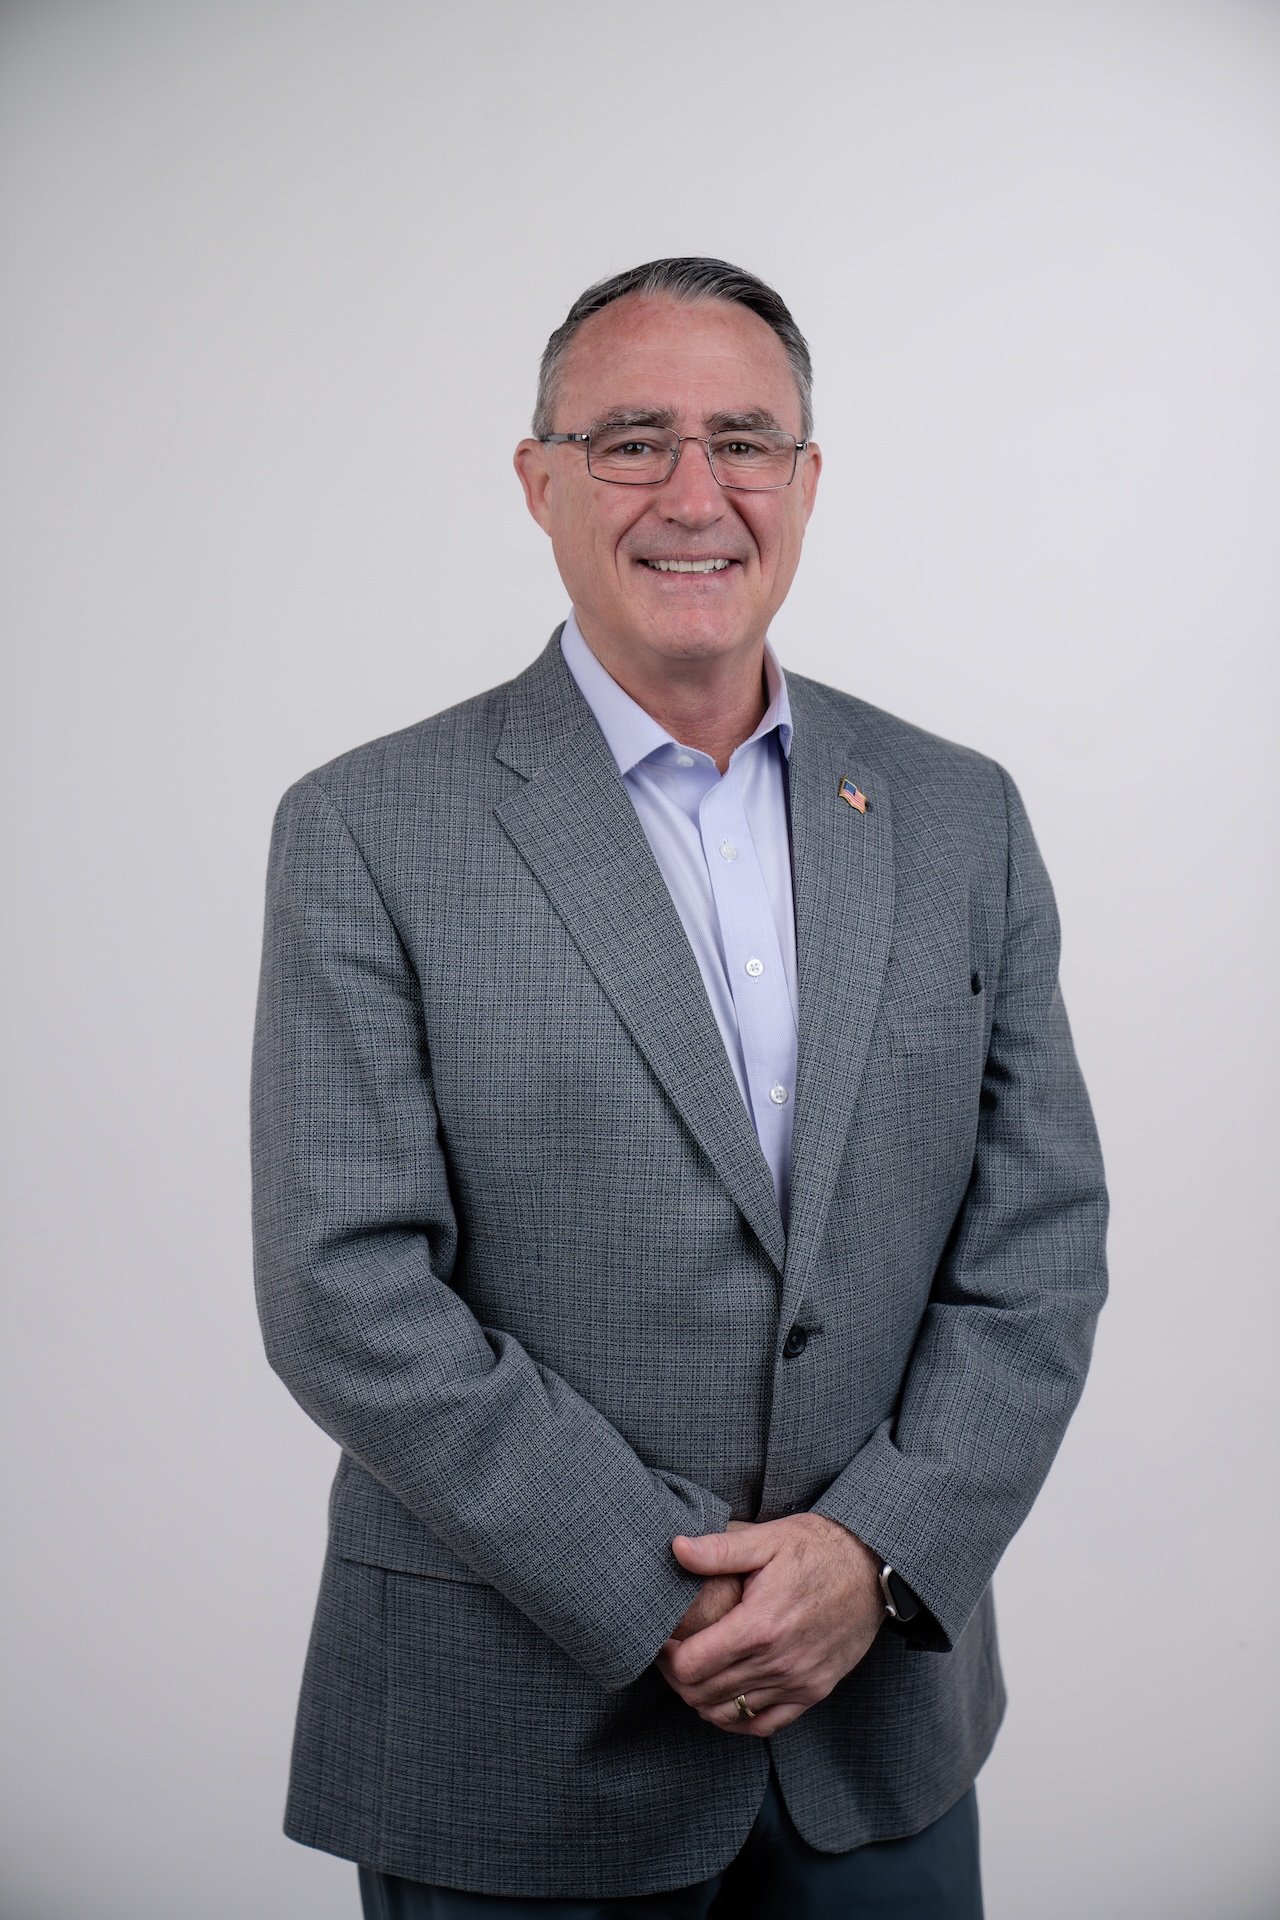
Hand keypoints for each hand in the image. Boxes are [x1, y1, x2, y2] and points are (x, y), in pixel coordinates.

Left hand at [656, 1515, 884, 1736]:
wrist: (872, 1566)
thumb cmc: (817, 1547)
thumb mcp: (768, 1539)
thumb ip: (719, 1550)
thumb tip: (676, 1548)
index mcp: (760, 1625)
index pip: (692, 1664)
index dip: (667, 1655)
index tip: (663, 1638)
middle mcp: (778, 1661)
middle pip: (703, 1693)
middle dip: (677, 1677)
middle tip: (671, 1655)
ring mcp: (798, 1681)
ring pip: (729, 1713)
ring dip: (702, 1698)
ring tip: (694, 1672)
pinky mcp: (814, 1691)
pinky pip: (764, 1724)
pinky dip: (737, 1718)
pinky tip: (725, 1697)